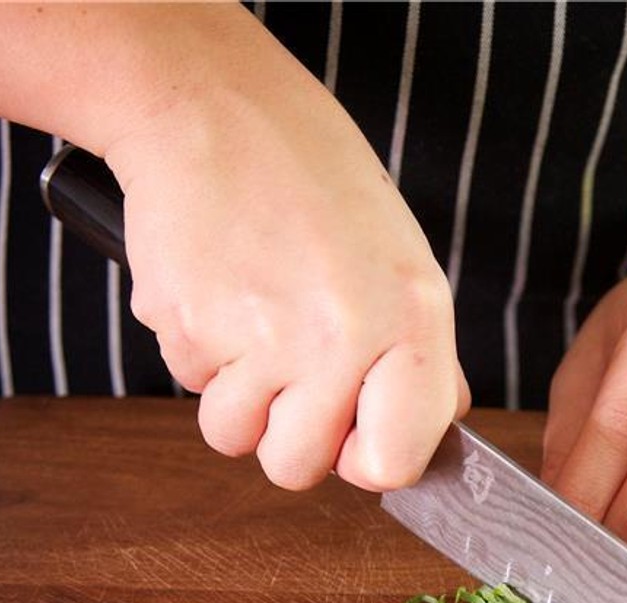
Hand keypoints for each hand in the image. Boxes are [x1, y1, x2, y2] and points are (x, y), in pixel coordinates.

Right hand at [106, 58, 467, 492]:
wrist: (211, 107)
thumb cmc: (313, 180)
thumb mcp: (402, 261)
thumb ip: (423, 356)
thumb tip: (436, 427)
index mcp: (411, 321)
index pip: (393, 462)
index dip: (366, 459)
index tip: (353, 431)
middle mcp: (343, 338)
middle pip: (298, 469)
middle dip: (286, 434)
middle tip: (290, 370)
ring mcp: (263, 338)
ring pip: (233, 438)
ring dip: (236, 398)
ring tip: (253, 324)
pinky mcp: (190, 327)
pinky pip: (190, 385)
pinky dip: (198, 352)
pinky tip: (218, 289)